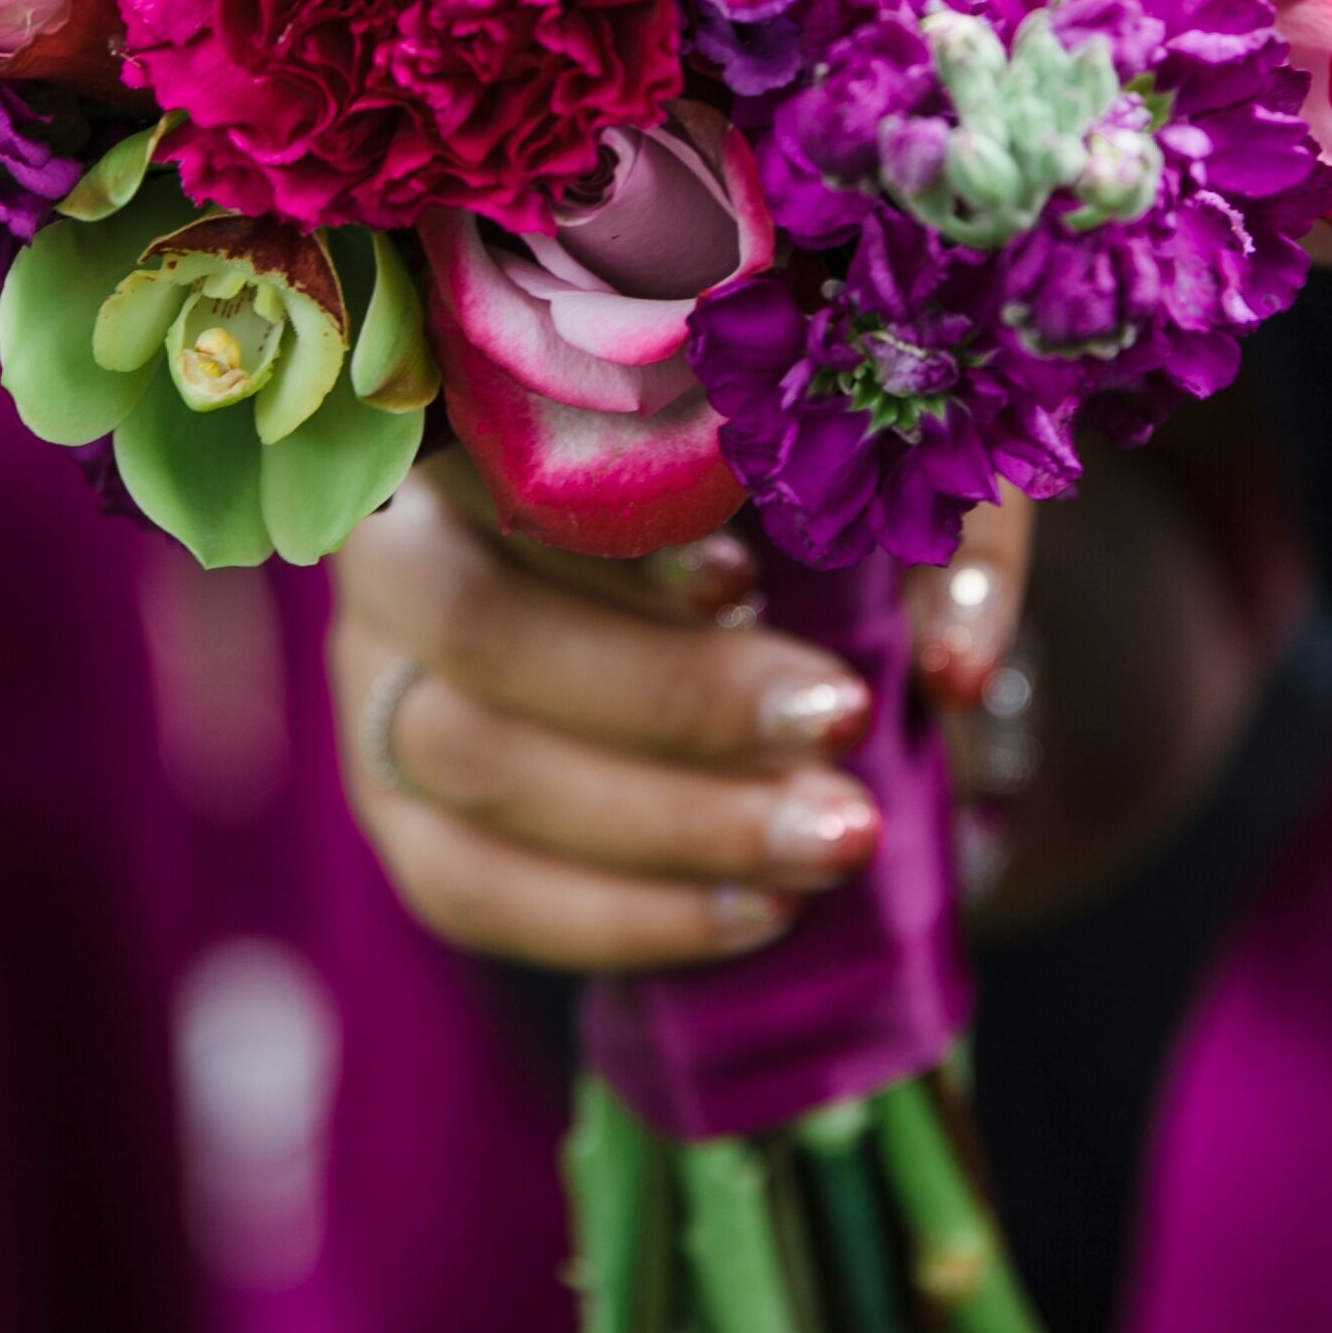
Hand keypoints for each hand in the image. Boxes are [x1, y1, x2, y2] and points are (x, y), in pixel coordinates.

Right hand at [329, 474, 1029, 973]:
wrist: (773, 619)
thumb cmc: (808, 507)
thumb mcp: (890, 483)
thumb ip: (938, 537)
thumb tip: (955, 664)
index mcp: (482, 416)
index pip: (505, 461)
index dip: (616, 534)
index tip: (753, 580)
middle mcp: (399, 547)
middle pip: (480, 629)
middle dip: (670, 697)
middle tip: (842, 725)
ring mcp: (376, 689)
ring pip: (473, 767)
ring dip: (664, 821)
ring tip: (833, 835)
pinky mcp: (404, 818)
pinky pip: (472, 892)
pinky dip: (618, 917)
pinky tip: (756, 911)